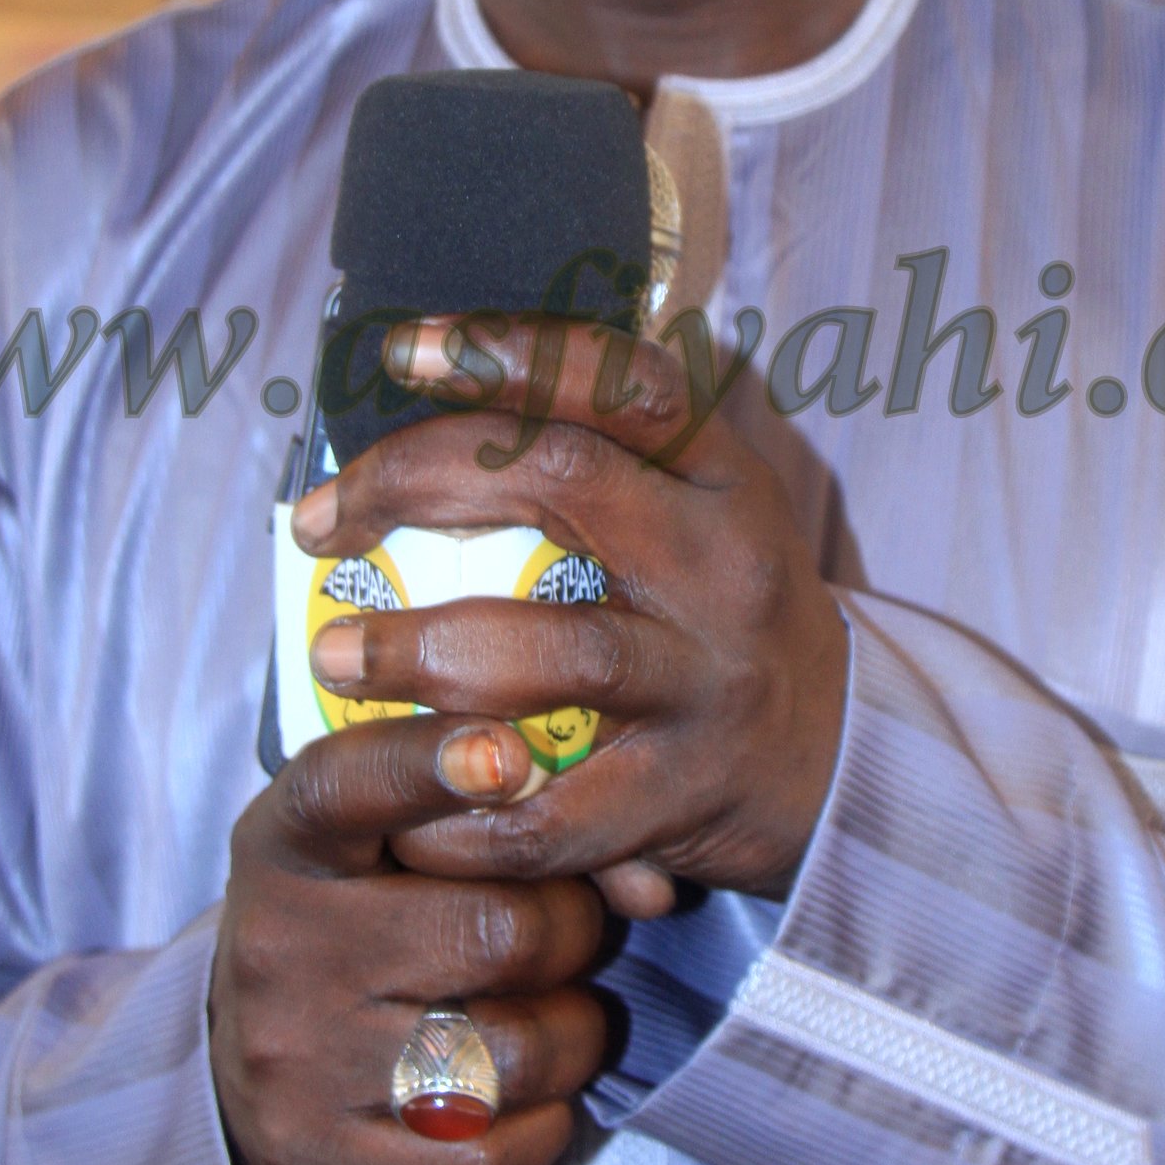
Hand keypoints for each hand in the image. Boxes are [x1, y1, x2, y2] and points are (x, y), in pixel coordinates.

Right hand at [212, 713, 607, 1164]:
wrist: (250, 1064)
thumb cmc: (354, 925)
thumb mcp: (380, 842)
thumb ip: (490, 820)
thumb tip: (644, 880)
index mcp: (288, 845)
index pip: (347, 785)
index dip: (430, 763)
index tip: (510, 754)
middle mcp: (281, 946)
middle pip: (495, 928)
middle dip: (570, 931)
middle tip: (567, 934)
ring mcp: (299, 1061)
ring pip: (513, 1049)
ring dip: (570, 1035)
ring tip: (554, 1017)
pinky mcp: (323, 1158)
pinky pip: (486, 1155)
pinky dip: (538, 1128)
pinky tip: (527, 1098)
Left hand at [292, 313, 849, 919]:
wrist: (843, 763)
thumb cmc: (727, 619)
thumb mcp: (703, 512)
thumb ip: (605, 457)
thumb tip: (433, 394)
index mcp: (718, 476)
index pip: (618, 380)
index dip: (505, 350)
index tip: (399, 349)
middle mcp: (722, 562)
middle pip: (561, 480)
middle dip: (415, 483)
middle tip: (320, 522)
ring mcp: (709, 678)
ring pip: (559, 649)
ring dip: (424, 650)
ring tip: (335, 655)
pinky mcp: (686, 791)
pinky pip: (556, 810)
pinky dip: (465, 814)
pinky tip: (403, 811)